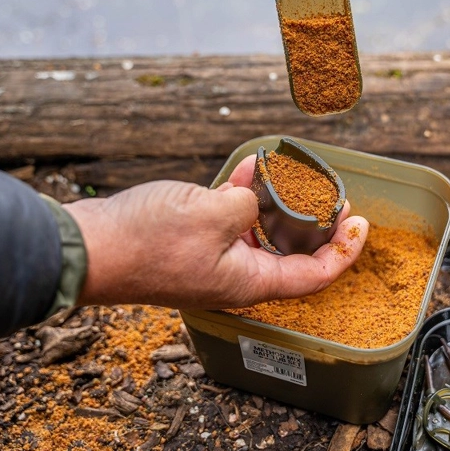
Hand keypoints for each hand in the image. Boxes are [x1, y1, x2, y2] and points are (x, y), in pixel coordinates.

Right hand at [62, 155, 367, 310]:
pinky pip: (231, 220)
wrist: (89, 248)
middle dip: (313, 221)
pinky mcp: (194, 242)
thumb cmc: (147, 242)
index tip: (360, 222)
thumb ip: (249, 204)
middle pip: (291, 252)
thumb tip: (254, 196)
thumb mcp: (213, 213)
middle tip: (330, 192)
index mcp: (249, 281)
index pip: (314, 274)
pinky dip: (244, 195)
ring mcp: (214, 259)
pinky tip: (250, 168)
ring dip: (277, 202)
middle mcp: (236, 276)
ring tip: (292, 173)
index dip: (344, 250)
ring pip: (261, 232)